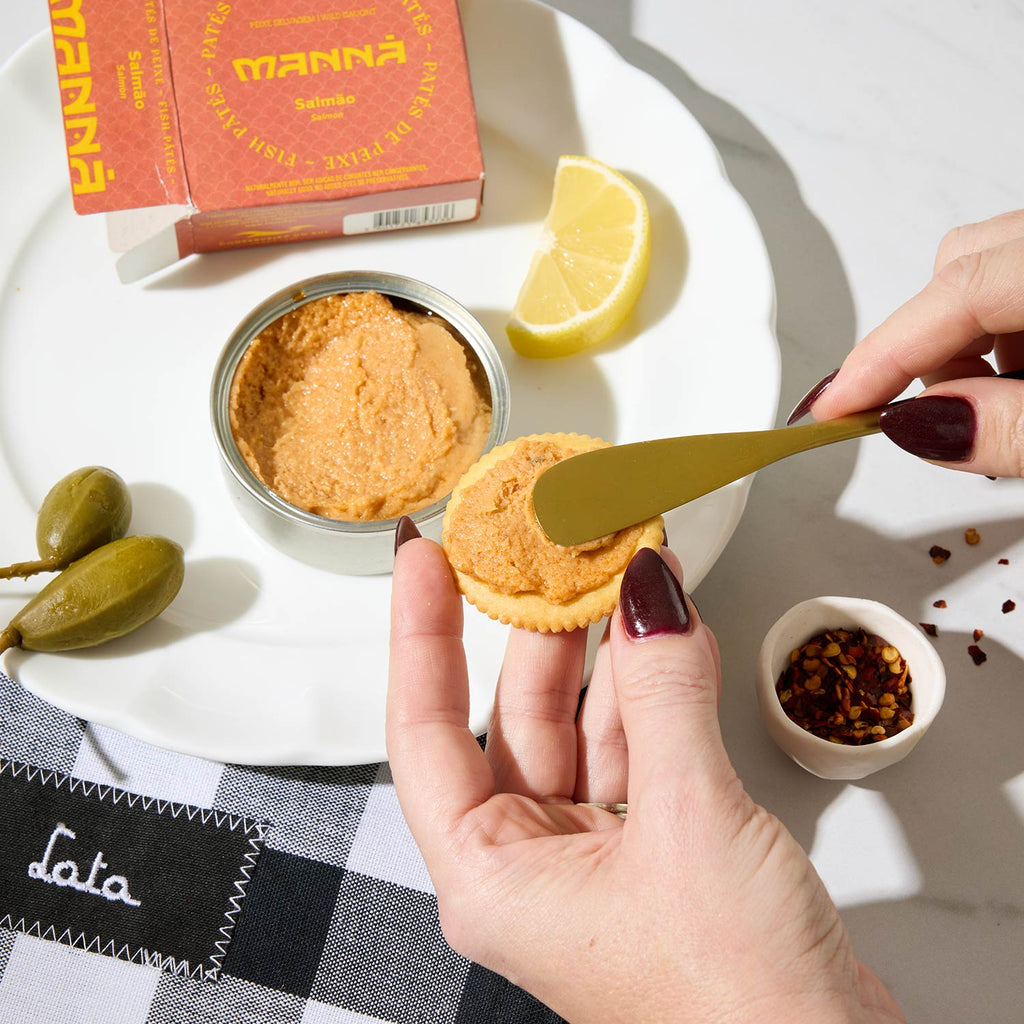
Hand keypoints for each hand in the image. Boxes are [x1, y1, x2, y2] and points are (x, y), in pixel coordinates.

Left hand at [386, 529, 903, 1023]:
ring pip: (583, 726)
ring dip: (609, 652)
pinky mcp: (654, 851)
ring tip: (622, 569)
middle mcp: (531, 867)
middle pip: (514, 716)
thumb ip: (663, 695)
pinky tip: (668, 635)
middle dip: (540, 627)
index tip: (425, 562)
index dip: (421, 635)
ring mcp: (593, 858)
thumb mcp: (689, 820)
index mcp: (492, 877)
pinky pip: (638, 749)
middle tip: (550, 546)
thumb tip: (650, 598)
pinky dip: (655, 692)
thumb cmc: (735, 1007)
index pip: (424, 731)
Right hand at [790, 209, 1023, 476]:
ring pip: (989, 268)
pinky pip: (1016, 278)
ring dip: (970, 344)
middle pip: (962, 262)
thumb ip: (1016, 426)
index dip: (886, 352)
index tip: (834, 409)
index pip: (962, 286)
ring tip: (1006, 405)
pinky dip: (1004, 334)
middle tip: (940, 416)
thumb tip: (918, 424)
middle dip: (929, 348)